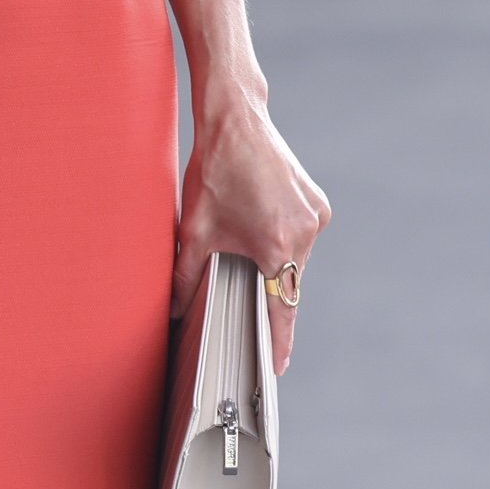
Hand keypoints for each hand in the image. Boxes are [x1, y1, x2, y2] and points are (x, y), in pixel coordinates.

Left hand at [178, 84, 329, 374]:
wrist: (237, 120)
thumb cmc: (214, 172)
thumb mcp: (194, 231)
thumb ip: (184, 280)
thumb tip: (173, 313)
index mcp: (277, 245)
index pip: (281, 309)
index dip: (277, 342)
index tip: (275, 368)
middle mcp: (304, 232)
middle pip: (287, 282)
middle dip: (267, 293)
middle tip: (243, 299)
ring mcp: (315, 215)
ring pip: (296, 259)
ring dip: (275, 262)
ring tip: (245, 246)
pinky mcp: (316, 202)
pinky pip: (301, 237)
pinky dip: (283, 240)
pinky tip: (259, 226)